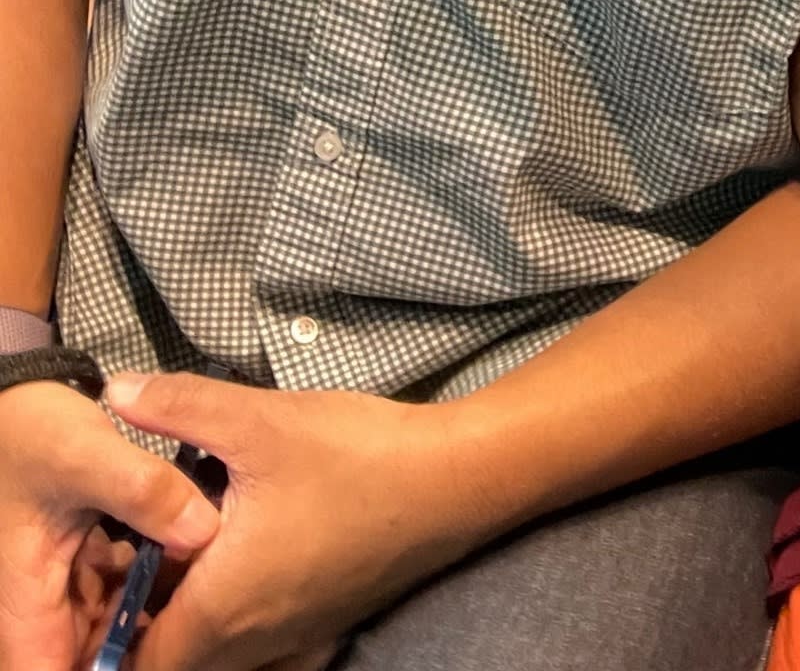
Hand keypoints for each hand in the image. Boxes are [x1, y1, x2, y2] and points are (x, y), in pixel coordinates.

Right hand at [0, 376, 219, 670]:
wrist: (15, 403)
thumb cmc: (33, 434)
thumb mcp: (87, 455)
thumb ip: (142, 491)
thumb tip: (204, 532)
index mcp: (26, 604)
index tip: (155, 657)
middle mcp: (39, 608)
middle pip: (86, 660)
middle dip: (133, 647)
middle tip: (194, 612)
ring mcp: (60, 588)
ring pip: (104, 631)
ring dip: (144, 617)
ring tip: (198, 582)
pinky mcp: (80, 565)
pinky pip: (114, 595)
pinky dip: (145, 584)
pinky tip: (184, 553)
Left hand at [103, 373, 499, 670]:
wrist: (456, 479)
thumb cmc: (354, 454)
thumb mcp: (258, 419)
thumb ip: (178, 406)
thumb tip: (114, 392)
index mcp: (221, 607)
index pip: (139, 661)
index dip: (111, 631)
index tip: (107, 576)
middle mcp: (252, 642)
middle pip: (175, 661)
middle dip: (147, 622)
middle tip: (140, 555)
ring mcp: (293, 639)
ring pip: (217, 656)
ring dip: (192, 619)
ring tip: (186, 554)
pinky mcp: (325, 626)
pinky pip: (260, 650)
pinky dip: (236, 625)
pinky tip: (245, 564)